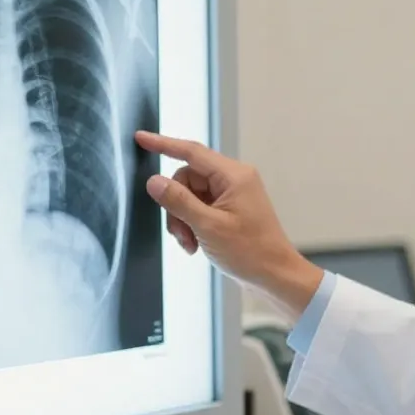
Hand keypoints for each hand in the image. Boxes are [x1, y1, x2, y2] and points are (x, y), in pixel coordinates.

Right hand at [135, 131, 322, 315]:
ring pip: (190, 196)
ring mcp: (232, 196)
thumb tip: (153, 181)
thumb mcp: (208, 226)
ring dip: (183, 220)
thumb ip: (178, 201)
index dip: (163, 144)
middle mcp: (234, 180)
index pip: (191, 152)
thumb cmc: (249, 252)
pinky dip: (192, 225)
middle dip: (176, 205)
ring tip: (190, 244)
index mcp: (233, 176)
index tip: (139, 137)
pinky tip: (195, 245)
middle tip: (180, 234)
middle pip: (187, 179)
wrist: (275, 277)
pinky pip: (200, 208)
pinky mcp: (229, 211)